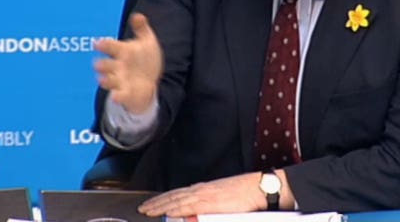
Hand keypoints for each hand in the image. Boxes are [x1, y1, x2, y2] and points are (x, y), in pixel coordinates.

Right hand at [94, 13, 163, 113]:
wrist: (149, 80)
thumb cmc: (144, 58)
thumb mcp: (146, 41)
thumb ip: (141, 28)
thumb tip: (138, 15)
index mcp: (123, 52)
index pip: (111, 47)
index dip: (104, 45)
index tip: (97, 43)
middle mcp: (118, 66)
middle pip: (106, 65)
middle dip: (101, 65)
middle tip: (97, 64)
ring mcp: (120, 80)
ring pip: (109, 80)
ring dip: (105, 80)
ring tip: (102, 80)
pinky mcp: (126, 93)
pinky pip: (120, 95)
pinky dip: (117, 96)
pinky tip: (116, 97)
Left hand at [138, 173, 264, 217]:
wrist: (257, 187)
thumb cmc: (244, 193)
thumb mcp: (223, 197)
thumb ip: (209, 203)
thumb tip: (198, 212)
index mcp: (204, 189)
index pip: (178, 194)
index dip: (163, 199)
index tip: (151, 204)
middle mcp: (201, 190)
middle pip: (173, 196)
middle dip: (156, 203)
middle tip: (142, 209)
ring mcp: (205, 195)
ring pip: (177, 200)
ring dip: (160, 206)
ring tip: (147, 211)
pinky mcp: (210, 201)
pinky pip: (189, 205)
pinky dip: (175, 208)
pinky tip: (166, 211)